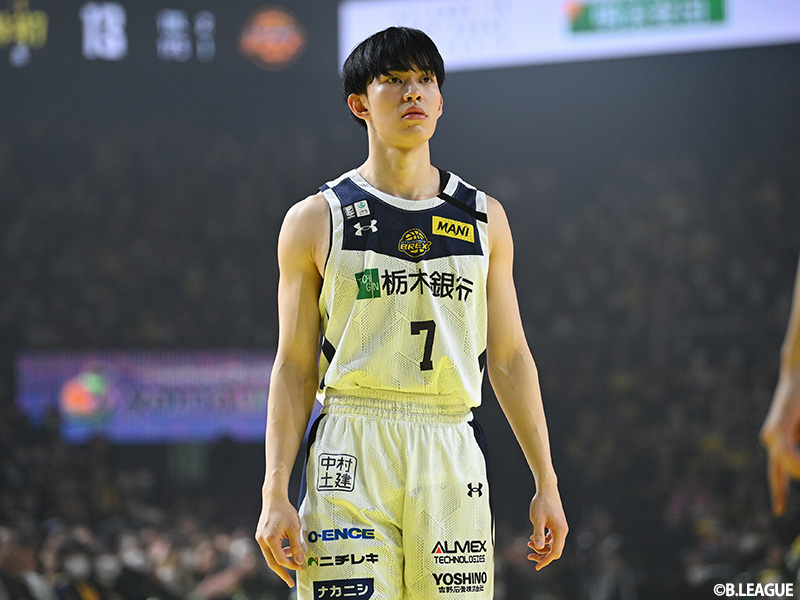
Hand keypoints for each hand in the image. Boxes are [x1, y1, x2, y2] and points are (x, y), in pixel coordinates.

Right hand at [254, 496, 305, 586]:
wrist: (274, 498)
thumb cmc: (285, 511)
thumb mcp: (294, 528)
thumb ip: (296, 546)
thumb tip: (299, 561)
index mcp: (270, 539)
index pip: (280, 559)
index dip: (291, 565)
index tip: (300, 567)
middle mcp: (262, 540)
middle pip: (271, 563)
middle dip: (282, 573)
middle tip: (290, 582)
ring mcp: (260, 538)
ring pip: (270, 557)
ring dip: (281, 561)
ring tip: (294, 562)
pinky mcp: (261, 536)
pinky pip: (269, 549)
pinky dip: (278, 552)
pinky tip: (288, 551)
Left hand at [527, 486, 567, 569]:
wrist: (547, 489)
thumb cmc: (541, 502)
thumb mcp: (537, 519)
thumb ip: (538, 534)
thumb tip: (539, 548)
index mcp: (560, 531)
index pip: (555, 552)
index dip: (546, 561)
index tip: (537, 567)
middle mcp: (563, 531)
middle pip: (554, 550)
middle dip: (542, 555)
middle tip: (529, 556)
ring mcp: (560, 528)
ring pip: (552, 544)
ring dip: (541, 547)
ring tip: (528, 543)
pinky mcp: (556, 524)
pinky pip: (551, 538)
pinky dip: (543, 540)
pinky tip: (532, 538)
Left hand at [761, 372, 799, 515]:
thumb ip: (799, 453)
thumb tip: (798, 466)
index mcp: (780, 441)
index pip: (778, 472)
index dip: (778, 491)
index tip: (777, 510)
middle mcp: (772, 438)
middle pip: (779, 472)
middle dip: (782, 487)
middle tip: (780, 498)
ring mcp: (773, 432)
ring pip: (786, 465)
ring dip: (798, 470)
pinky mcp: (778, 426)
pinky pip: (787, 454)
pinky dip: (797, 462)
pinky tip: (799, 463)